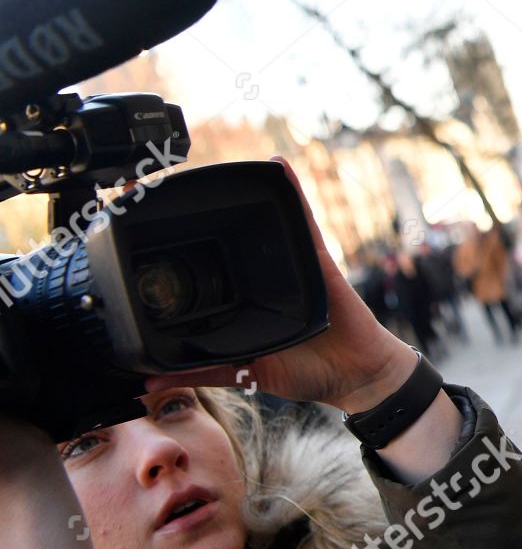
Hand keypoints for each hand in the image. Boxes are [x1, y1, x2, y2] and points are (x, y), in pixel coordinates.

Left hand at [144, 157, 415, 414]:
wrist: (353, 376)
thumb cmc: (308, 371)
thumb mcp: (242, 373)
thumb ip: (200, 373)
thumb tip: (148, 383)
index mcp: (246, 301)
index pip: (209, 269)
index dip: (178, 250)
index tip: (141, 230)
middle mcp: (267, 278)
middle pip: (232, 239)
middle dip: (201, 214)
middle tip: (163, 188)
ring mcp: (292, 265)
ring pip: (265, 224)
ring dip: (244, 195)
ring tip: (212, 165)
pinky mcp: (316, 259)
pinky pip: (303, 221)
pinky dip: (293, 190)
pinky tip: (278, 166)